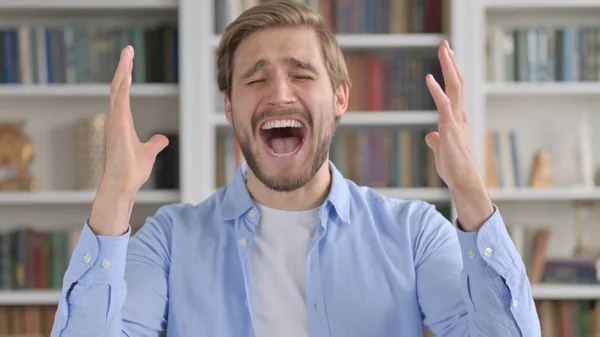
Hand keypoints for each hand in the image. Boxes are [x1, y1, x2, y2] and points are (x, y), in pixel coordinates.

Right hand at [89, 46, 168, 235]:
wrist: (123, 186)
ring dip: (122, 72)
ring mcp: (115, 123)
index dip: (125, 77)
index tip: (128, 61)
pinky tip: (127, 76)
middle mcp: (116, 119)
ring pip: (118, 91)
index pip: (123, 93)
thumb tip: (162, 139)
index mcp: (122, 122)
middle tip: (127, 49)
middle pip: (119, 87)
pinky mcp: (118, 129)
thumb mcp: (149, 153)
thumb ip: (155, 144)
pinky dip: (123, 90)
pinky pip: (120, 105)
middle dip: (123, 67)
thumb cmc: (132, 171)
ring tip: (127, 55)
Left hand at [424, 40, 492, 230]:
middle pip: (457, 82)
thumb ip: (437, 140)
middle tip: (445, 44)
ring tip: (443, 48)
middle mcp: (460, 116)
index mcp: (459, 119)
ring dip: (448, 67)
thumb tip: (431, 136)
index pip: (456, 90)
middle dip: (450, 62)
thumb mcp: (442, 151)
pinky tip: (429, 78)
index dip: (452, 72)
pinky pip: (444, 105)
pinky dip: (437, 90)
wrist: (464, 182)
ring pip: (454, 87)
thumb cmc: (454, 169)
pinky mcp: (450, 128)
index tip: (448, 56)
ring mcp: (456, 121)